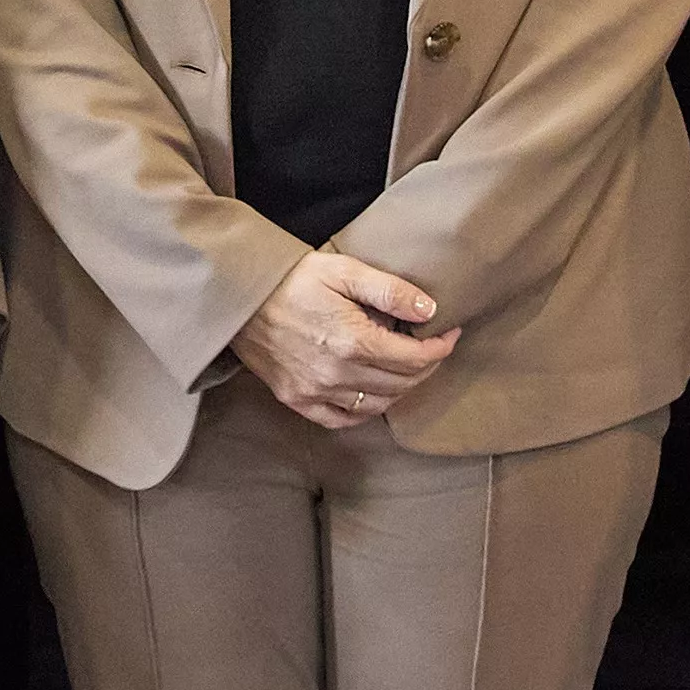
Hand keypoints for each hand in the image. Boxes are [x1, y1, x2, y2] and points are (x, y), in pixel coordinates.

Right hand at [230, 251, 460, 429]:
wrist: (239, 296)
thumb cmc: (292, 278)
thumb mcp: (343, 269)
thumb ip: (389, 290)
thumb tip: (429, 310)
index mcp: (352, 341)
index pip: (415, 358)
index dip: (440, 348)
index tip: (450, 333)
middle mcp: (337, 374)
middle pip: (402, 384)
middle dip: (425, 366)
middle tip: (431, 346)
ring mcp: (315, 391)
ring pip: (378, 405)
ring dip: (400, 388)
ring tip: (405, 366)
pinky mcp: (297, 400)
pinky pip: (343, 419)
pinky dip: (365, 410)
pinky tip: (372, 392)